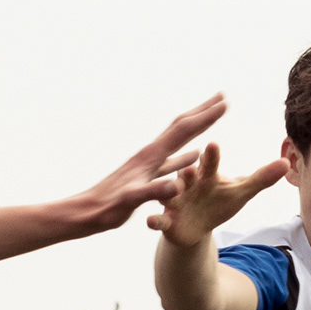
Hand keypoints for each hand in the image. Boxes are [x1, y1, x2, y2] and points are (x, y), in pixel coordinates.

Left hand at [77, 97, 231, 232]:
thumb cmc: (106, 209)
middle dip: (203, 111)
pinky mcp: (146, 176)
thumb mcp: (130, 200)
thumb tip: (177, 185)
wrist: (85, 213)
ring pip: (178, 140)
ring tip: (210, 118)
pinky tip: (194, 155)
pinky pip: (172, 160)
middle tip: (222, 96)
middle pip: (181, 126)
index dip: (205, 117)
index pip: (183, 130)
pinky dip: (186, 154)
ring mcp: (148, 164)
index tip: (225, 103)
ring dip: (197, 128)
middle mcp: (150, 154)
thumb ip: (153, 191)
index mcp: (150, 156)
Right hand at [146, 140, 287, 246]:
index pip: (209, 163)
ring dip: (168, 192)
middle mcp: (186, 184)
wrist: (195, 226)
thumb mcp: (240, 192)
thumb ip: (261, 178)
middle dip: (188, 173)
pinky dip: (154, 220)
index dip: (211, 156)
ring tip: (173, 190)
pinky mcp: (165, 220)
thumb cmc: (218, 203)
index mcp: (205, 175)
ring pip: (168, 195)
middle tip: (191, 167)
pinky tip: (150, 221)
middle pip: (187, 177)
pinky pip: (157, 220)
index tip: (213, 144)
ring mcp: (173, 201)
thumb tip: (287, 163)